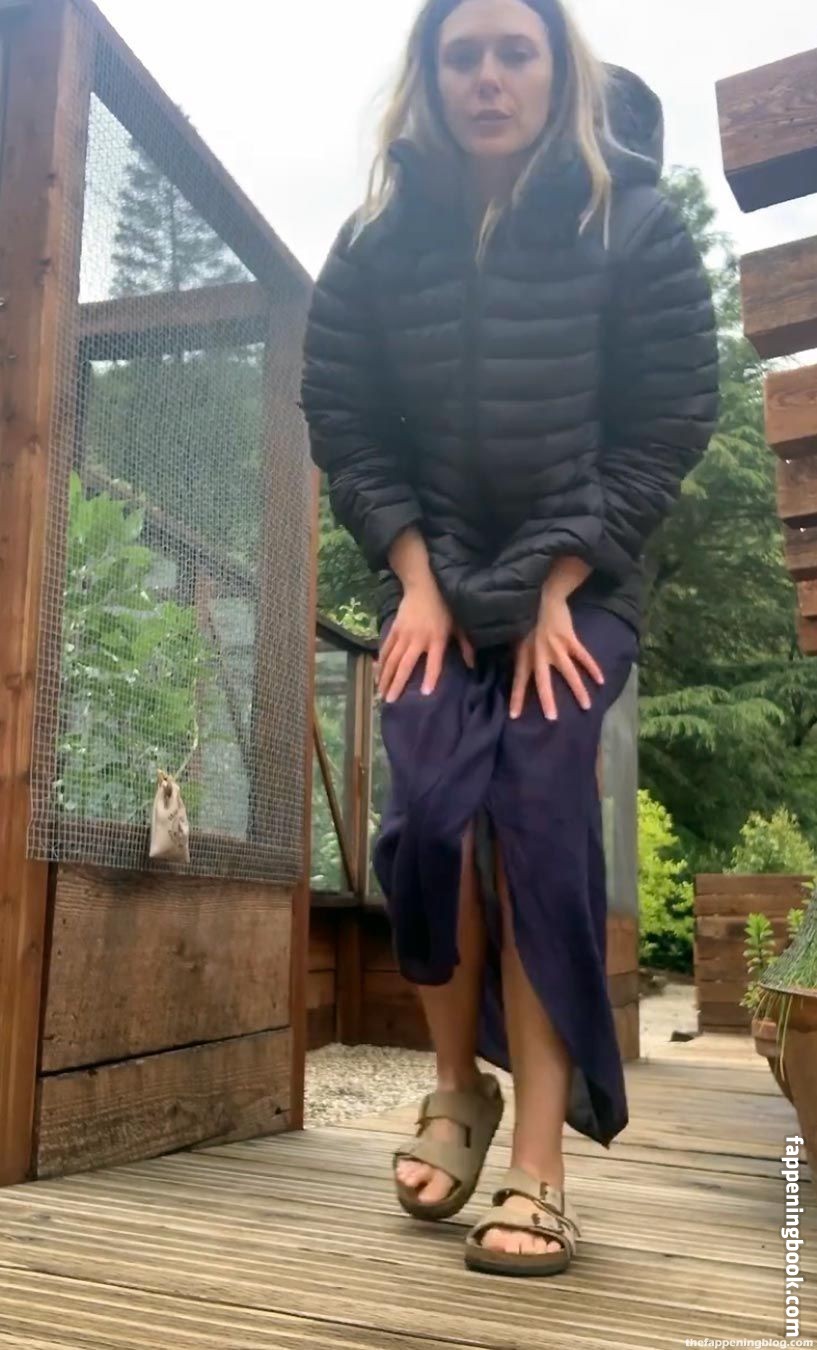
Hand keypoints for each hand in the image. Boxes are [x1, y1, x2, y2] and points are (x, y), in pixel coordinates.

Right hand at [377, 580, 474, 703]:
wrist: (425, 585)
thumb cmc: (445, 606)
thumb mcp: (459, 625)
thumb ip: (465, 646)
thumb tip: (472, 666)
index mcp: (437, 639)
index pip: (434, 662)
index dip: (430, 677)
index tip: (425, 693)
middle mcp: (418, 638)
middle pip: (406, 665)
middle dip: (397, 683)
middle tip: (390, 700)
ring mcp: (404, 634)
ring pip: (392, 659)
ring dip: (385, 676)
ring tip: (380, 692)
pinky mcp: (394, 628)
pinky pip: (386, 648)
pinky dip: (381, 661)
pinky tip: (377, 673)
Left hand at [509, 593, 604, 720]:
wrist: (545, 598)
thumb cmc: (530, 620)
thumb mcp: (518, 638)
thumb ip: (519, 656)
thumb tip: (516, 674)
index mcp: (525, 654)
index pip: (519, 679)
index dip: (516, 697)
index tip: (514, 716)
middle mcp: (540, 653)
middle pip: (543, 680)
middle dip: (547, 700)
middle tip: (552, 718)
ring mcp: (556, 646)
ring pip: (569, 672)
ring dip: (578, 690)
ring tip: (587, 706)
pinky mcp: (570, 639)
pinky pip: (583, 656)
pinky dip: (592, 668)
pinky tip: (601, 680)